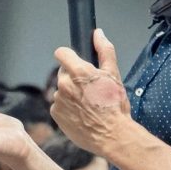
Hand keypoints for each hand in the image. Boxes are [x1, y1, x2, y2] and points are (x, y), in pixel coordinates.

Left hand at [50, 28, 130, 155]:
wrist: (113, 136)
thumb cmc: (115, 106)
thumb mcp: (114, 75)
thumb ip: (104, 50)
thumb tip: (98, 33)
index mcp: (77, 71)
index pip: (61, 53)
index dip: (69, 56)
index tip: (76, 62)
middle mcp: (64, 84)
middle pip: (63, 73)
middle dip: (74, 78)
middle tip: (90, 89)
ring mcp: (58, 100)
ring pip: (62, 90)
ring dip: (71, 94)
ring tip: (88, 105)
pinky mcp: (55, 114)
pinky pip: (59, 106)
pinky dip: (68, 108)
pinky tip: (81, 115)